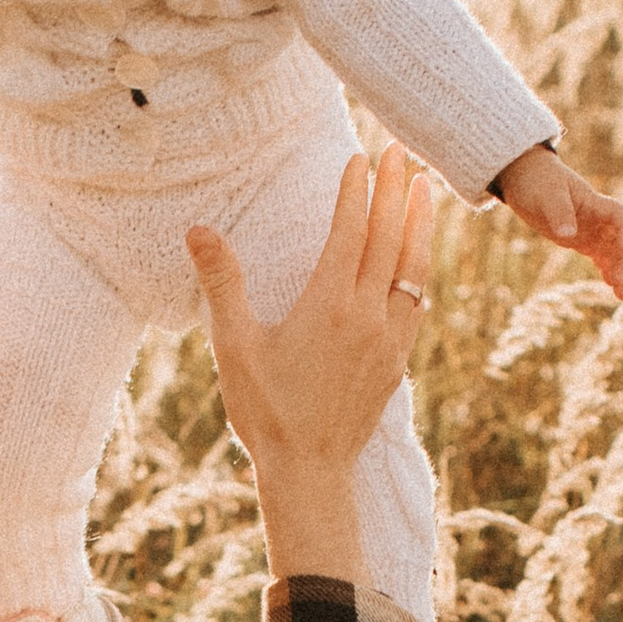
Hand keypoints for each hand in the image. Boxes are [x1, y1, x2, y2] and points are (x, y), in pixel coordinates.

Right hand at [186, 147, 434, 588]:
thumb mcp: (235, 345)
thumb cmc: (266, 410)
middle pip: (387, 239)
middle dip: (394, 190)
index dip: (356, 191)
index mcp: (329, 305)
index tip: (360, 156)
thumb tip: (198, 229)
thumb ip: (223, 282)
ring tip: (424, 188)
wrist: (309, 471)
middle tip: (399, 150)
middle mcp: (366, 316)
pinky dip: (420, 271)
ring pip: (412, 270)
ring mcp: (388, 340)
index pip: (349, 232)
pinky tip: (420, 259)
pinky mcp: (396, 363)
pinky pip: (416, 304)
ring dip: (419, 225)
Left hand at [495, 146, 622, 298]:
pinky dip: (606, 269)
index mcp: (592, 203)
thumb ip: (559, 214)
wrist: (525, 177)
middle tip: (619, 282)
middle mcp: (596, 217)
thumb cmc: (537, 181)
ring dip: (618, 270)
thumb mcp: (546, 196)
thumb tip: (568, 235)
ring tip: (621, 294)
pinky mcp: (580, 239)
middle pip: (619, 239)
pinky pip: (599, 255)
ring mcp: (589, 229)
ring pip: (611, 251)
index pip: (618, 216)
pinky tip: (611, 285)